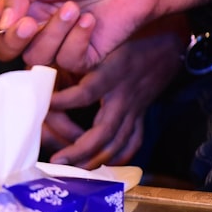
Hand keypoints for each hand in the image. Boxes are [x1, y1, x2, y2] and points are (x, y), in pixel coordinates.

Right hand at [0, 0, 211, 73]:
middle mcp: (38, 27)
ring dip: (53, 33)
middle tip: (31, 22)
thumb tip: (1, 23)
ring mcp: (59, 44)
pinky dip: (77, 40)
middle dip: (15, 39)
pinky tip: (91, 20)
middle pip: (7, 49)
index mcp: (25, 4)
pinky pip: (67, 61)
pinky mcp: (84, 57)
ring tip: (75, 8)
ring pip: (36, 57)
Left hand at [40, 16, 187, 167]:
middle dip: (80, 150)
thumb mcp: (101, 43)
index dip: (64, 101)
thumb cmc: (127, 42)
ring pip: (117, 143)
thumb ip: (75, 56)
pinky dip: (119, 156)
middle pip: (103, 131)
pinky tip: (104, 165)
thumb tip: (42, 70)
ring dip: (96, 160)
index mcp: (111, 74)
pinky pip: (133, 142)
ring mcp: (135, 109)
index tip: (45, 106)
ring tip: (75, 169)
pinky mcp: (141, 115)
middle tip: (58, 160)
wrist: (169, 46)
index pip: (85, 93)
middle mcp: (123, 96)